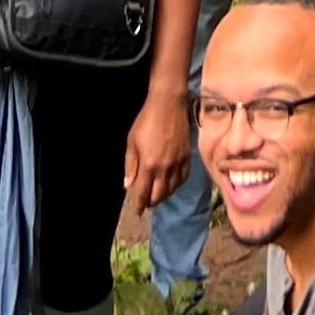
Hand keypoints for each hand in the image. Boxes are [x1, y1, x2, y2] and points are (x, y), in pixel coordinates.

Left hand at [124, 82, 192, 211]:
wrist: (168, 103)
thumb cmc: (146, 120)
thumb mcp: (132, 141)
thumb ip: (130, 165)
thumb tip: (128, 186)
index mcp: (148, 165)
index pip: (143, 193)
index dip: (139, 204)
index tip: (137, 211)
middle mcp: (164, 168)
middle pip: (158, 196)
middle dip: (150, 202)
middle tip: (145, 202)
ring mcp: (178, 163)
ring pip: (171, 190)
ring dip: (163, 196)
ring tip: (156, 194)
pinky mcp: (187, 157)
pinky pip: (183, 179)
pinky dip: (176, 186)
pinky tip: (170, 184)